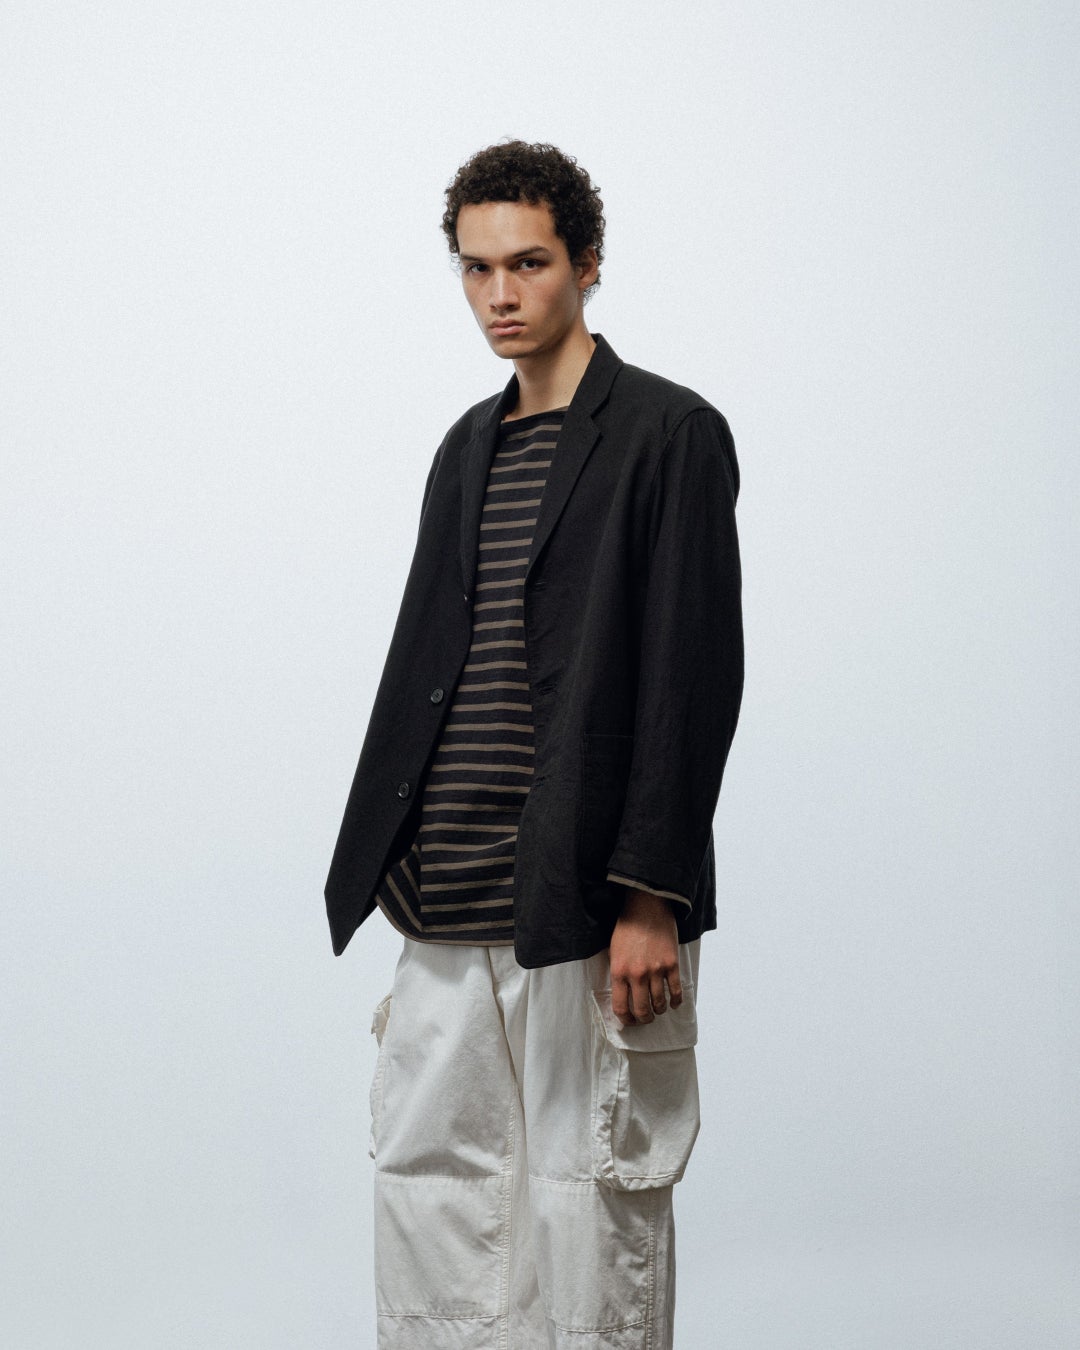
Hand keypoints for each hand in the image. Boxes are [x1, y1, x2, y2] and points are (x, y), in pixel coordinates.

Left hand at [608, 889, 682, 1027]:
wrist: (647, 906)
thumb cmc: (628, 927)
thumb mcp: (614, 951)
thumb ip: (618, 973)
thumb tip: (623, 995)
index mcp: (619, 972)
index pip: (620, 1007)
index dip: (626, 1020)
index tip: (630, 1021)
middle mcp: (637, 975)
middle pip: (641, 1010)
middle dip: (644, 1019)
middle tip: (646, 1018)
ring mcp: (656, 970)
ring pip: (659, 1004)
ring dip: (659, 1011)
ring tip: (659, 1010)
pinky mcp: (672, 964)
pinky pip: (676, 991)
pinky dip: (676, 1001)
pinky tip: (674, 1003)